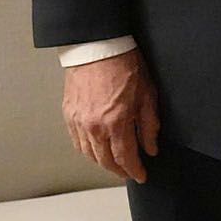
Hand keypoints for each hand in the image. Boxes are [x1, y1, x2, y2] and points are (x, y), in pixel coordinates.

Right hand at [62, 49, 159, 183]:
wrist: (98, 46)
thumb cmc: (123, 63)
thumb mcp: (147, 93)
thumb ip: (149, 124)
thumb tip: (151, 146)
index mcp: (116, 121)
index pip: (125, 157)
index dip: (134, 170)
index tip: (141, 175)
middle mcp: (94, 126)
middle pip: (105, 161)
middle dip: (119, 170)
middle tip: (129, 171)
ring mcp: (79, 121)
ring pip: (89, 154)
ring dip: (103, 162)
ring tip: (114, 162)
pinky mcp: (69, 115)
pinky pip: (77, 142)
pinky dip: (87, 150)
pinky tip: (96, 149)